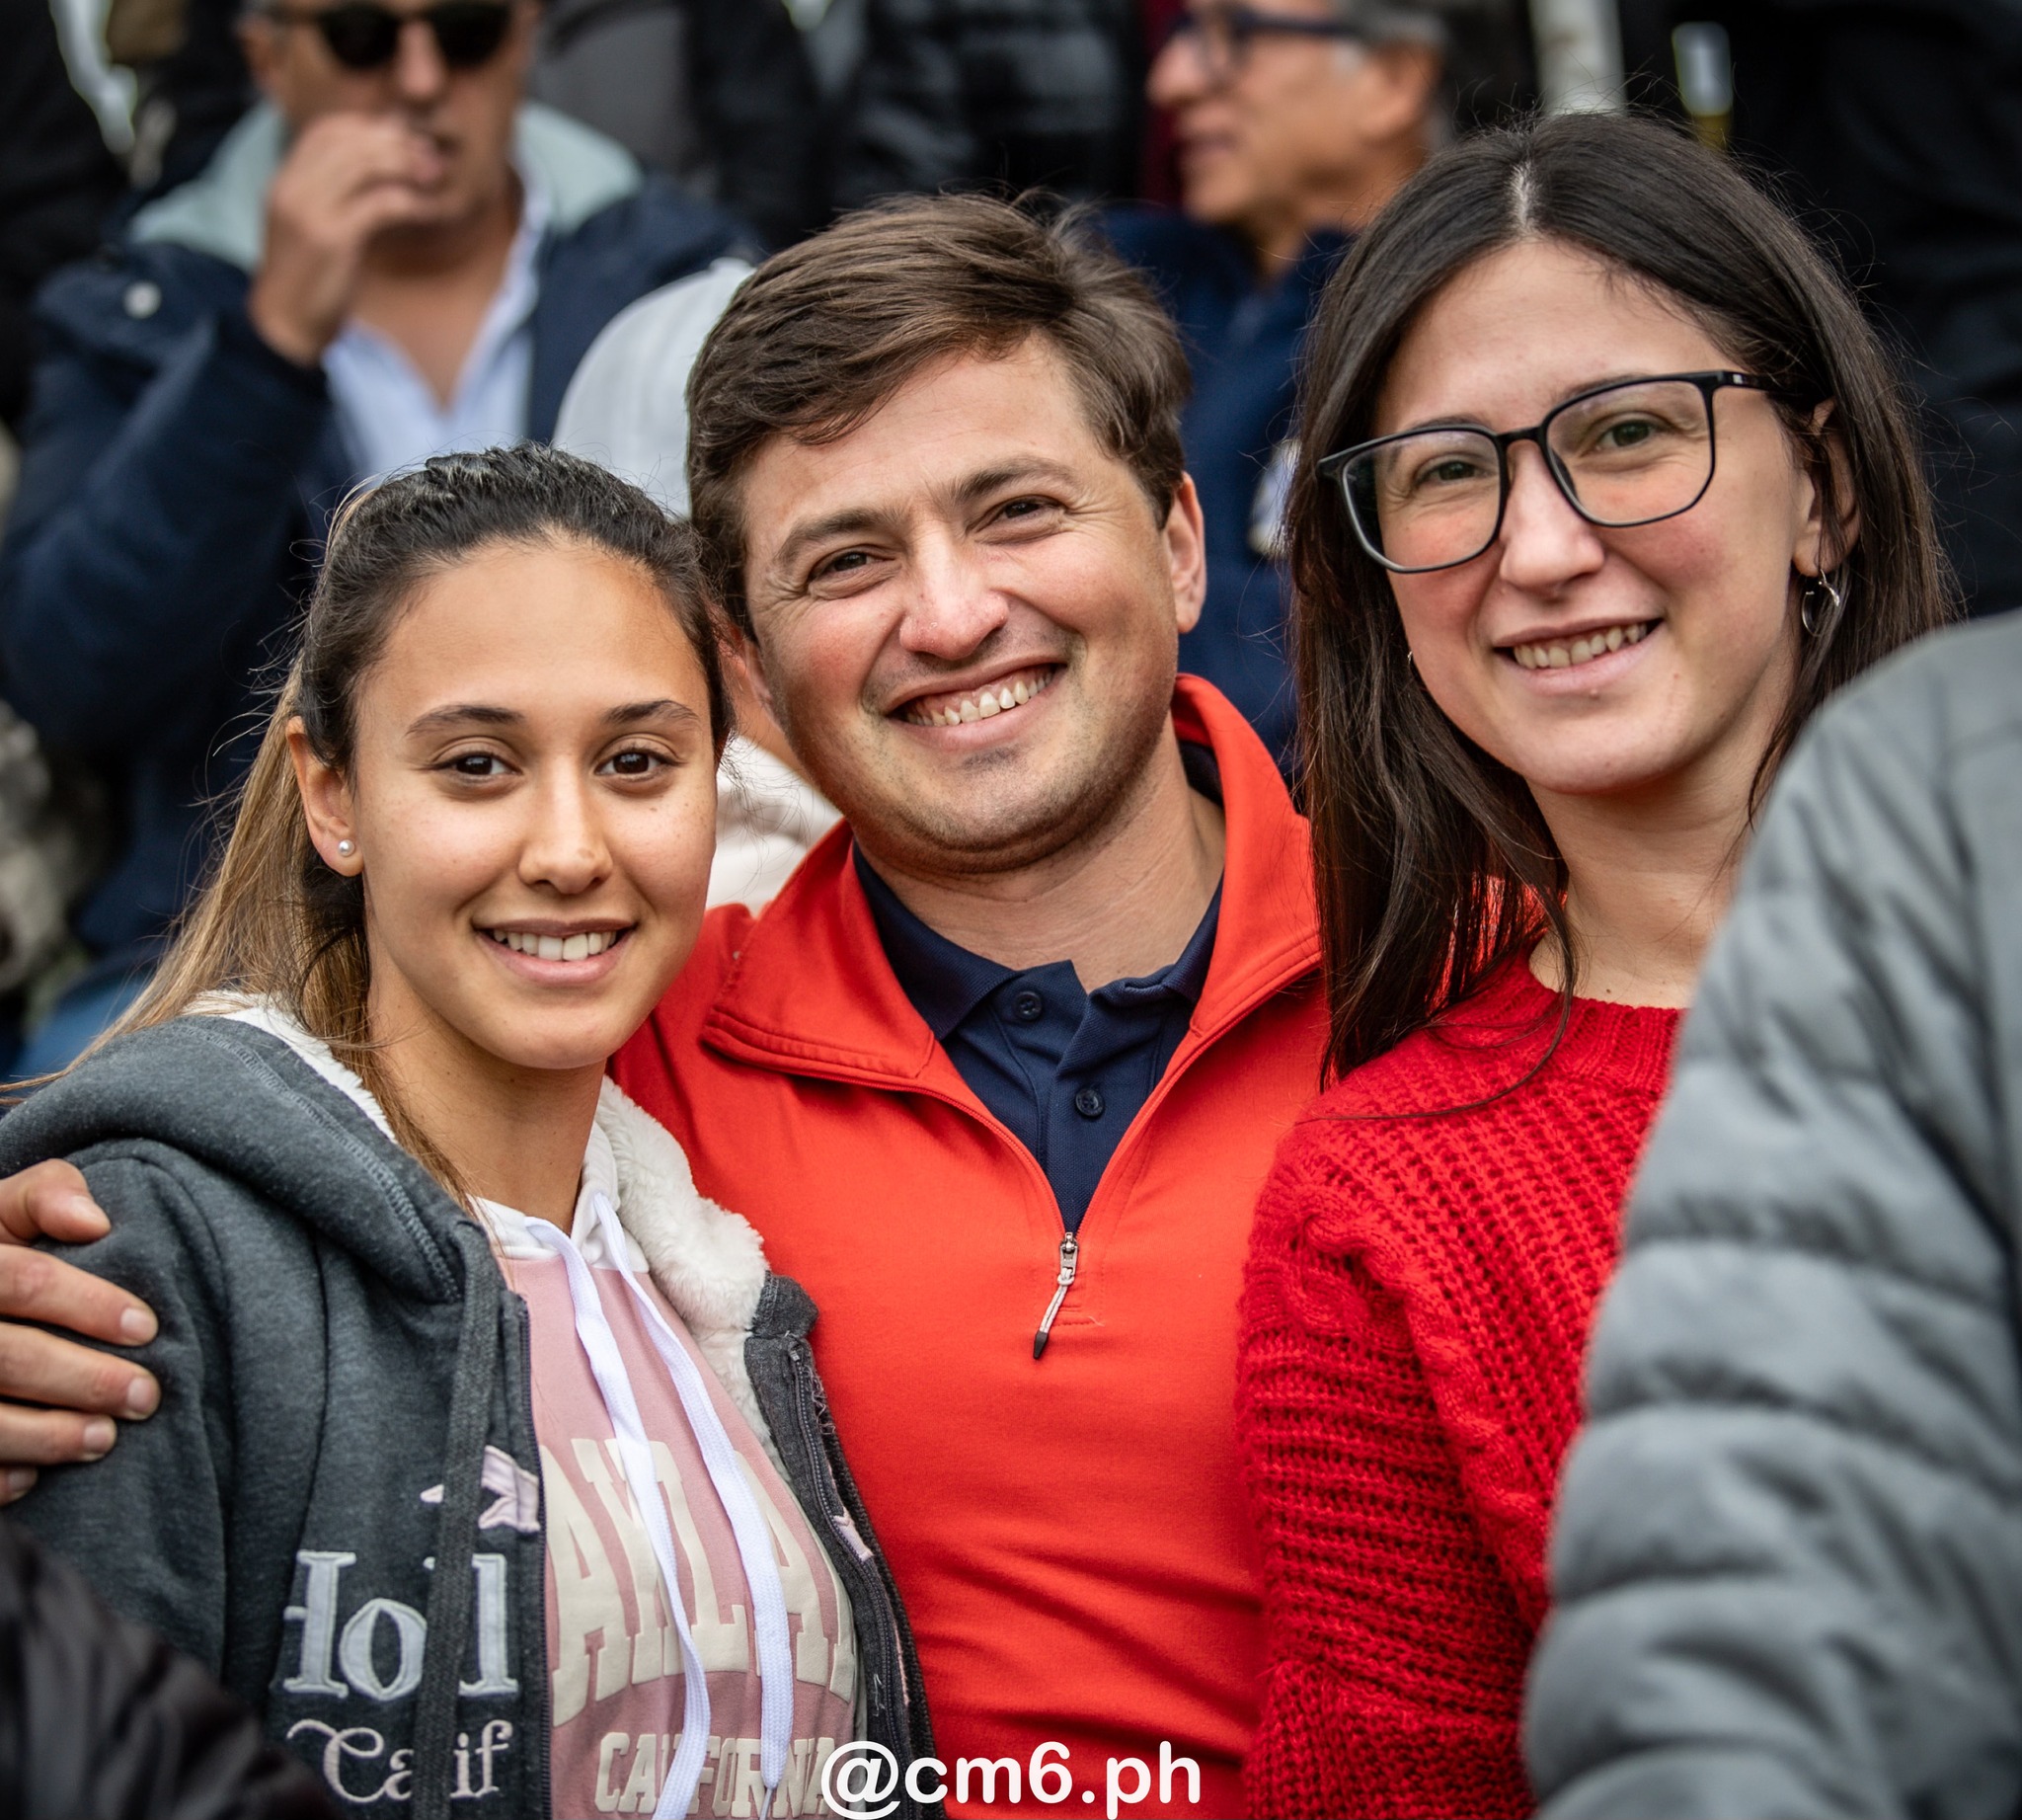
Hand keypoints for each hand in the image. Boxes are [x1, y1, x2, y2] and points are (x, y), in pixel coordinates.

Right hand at [0, 1160, 159, 1505]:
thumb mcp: (4, 1211)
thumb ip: (48, 1195)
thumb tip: (93, 1221)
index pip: (26, 1280)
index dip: (89, 1304)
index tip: (148, 1329)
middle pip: (7, 1356)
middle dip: (83, 1380)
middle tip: (145, 1396)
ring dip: (46, 1436)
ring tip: (104, 1439)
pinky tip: (35, 1479)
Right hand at [245, 111, 446, 366]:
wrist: (285, 323)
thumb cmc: (308, 278)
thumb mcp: (314, 227)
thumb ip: (335, 196)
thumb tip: (380, 170)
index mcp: (285, 181)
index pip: (326, 130)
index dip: (369, 127)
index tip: (404, 139)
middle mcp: (292, 188)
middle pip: (349, 140)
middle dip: (395, 142)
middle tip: (430, 155)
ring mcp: (309, 211)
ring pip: (364, 164)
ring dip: (406, 165)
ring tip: (435, 174)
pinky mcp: (332, 238)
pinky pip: (380, 204)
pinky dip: (411, 202)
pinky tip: (431, 209)